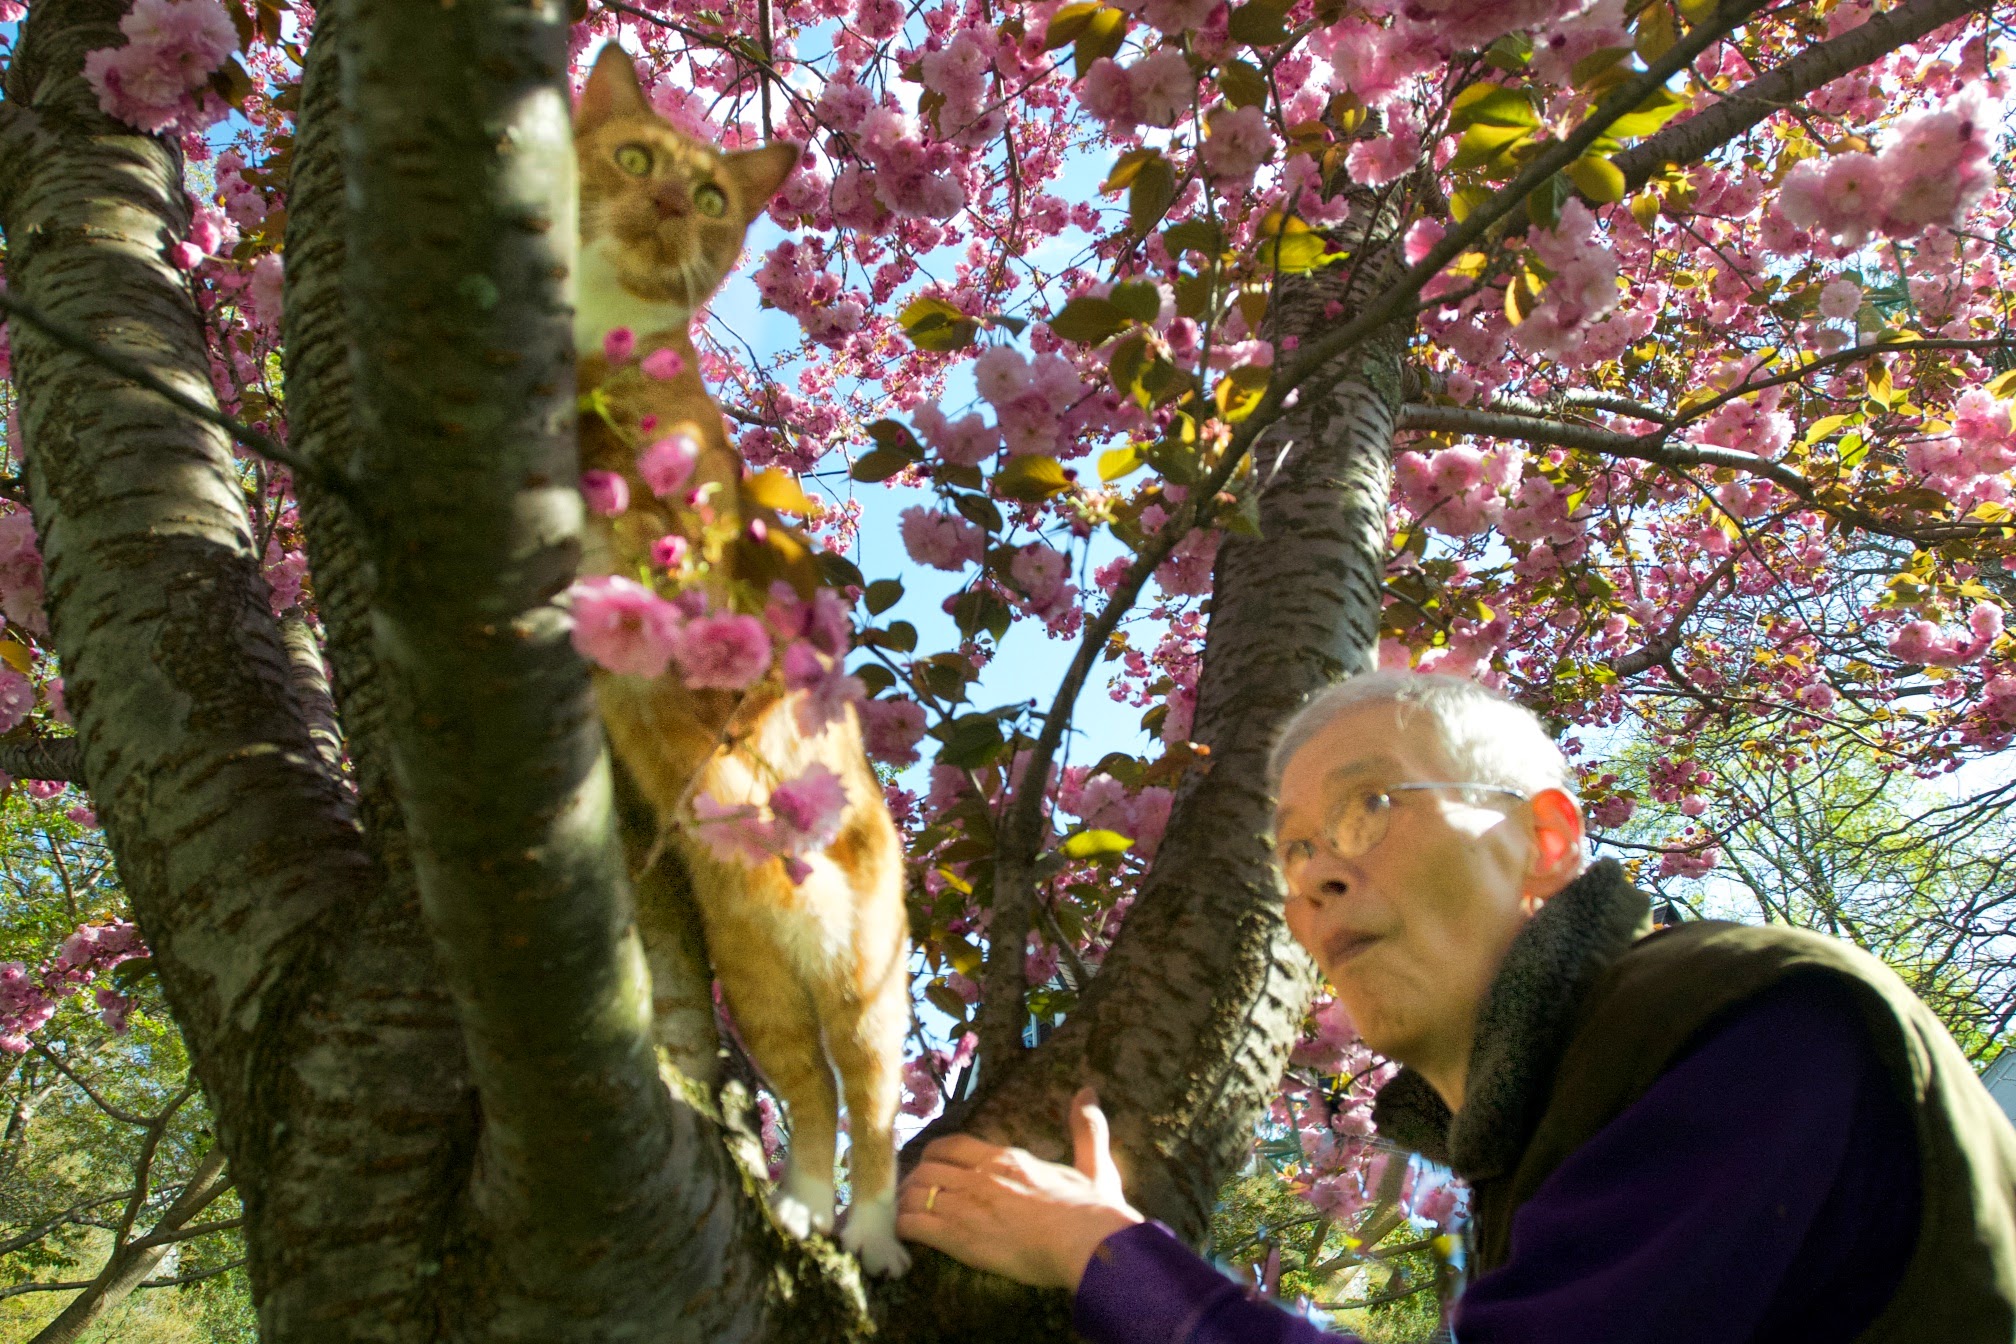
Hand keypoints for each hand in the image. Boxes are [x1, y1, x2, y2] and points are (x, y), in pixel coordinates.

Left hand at [896, 1087, 1143, 1290]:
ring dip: (904, 1205)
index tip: (930, 1167)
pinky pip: (914, 1225)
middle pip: (925, 1168)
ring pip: (914, 1194)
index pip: (950, 1145)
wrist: (1086, 1243)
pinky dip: (903, 1229)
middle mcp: (979, 1176)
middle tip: (912, 1198)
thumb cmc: (1092, 1209)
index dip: (933, 1156)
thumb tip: (1087, 1091)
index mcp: (1005, 1158)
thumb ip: (1087, 1129)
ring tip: (902, 1218)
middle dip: (913, 1182)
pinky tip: (903, 1237)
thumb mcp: (1094, 1164)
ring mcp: (966, 1205)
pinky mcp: (958, 1237)